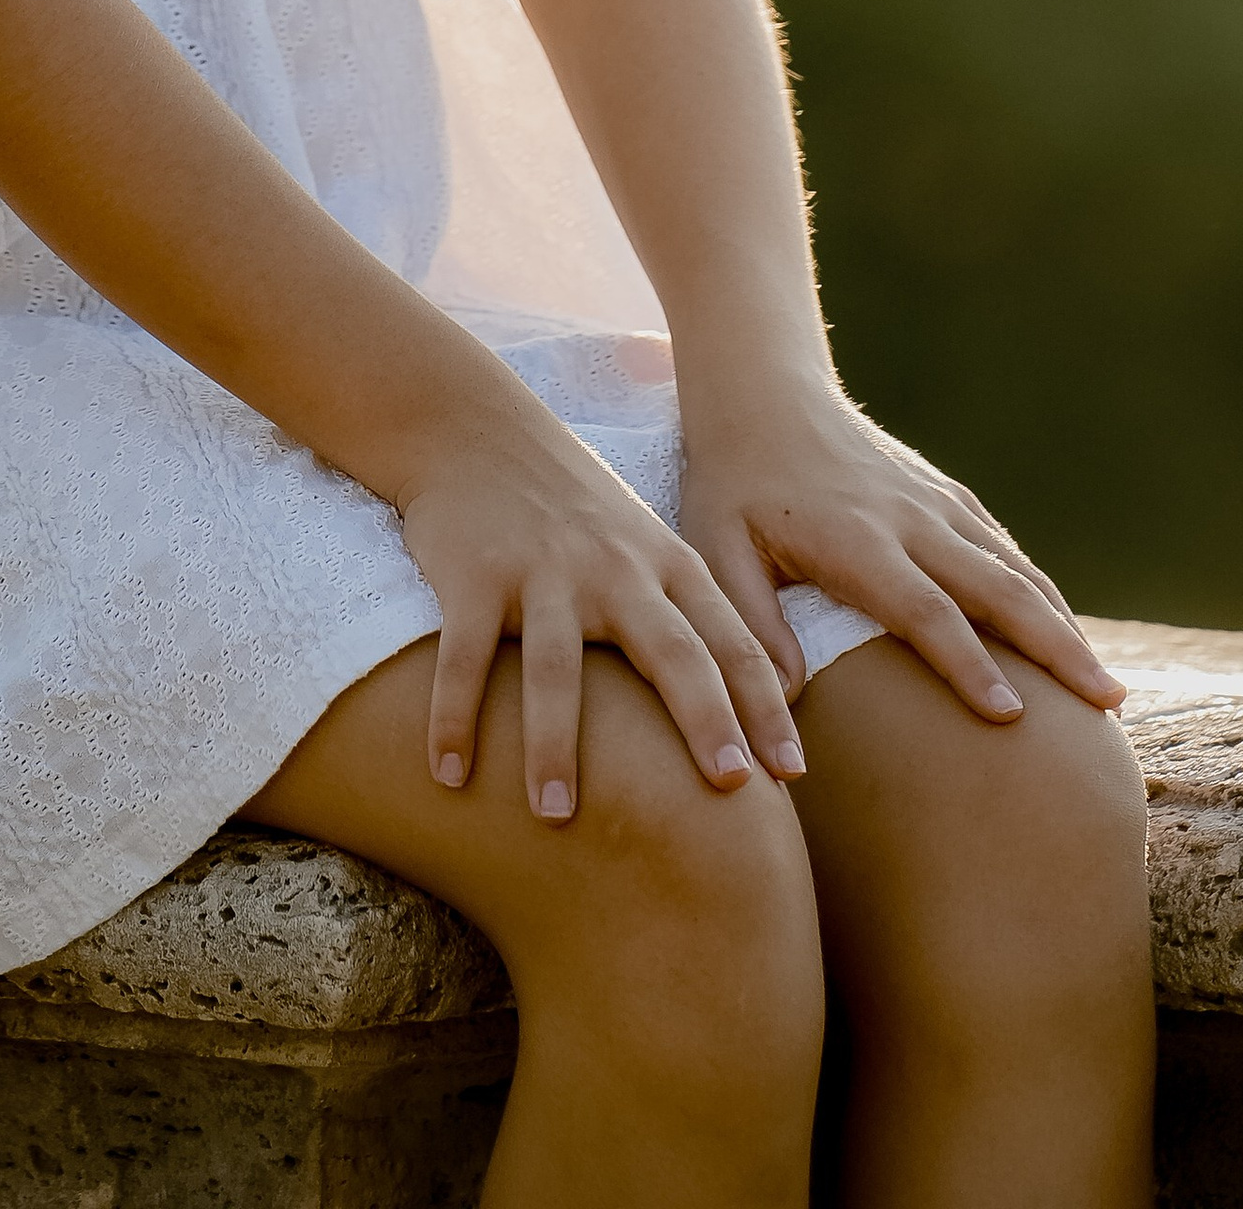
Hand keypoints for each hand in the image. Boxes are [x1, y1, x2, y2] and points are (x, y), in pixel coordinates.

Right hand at [394, 402, 810, 820]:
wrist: (474, 427)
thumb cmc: (571, 508)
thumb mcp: (641, 547)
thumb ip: (684, 616)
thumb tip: (741, 714)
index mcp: (664, 565)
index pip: (729, 642)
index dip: (763, 707)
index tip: (793, 774)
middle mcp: (614, 568)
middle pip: (669, 649)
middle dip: (705, 717)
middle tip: (731, 788)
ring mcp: (543, 570)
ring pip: (555, 665)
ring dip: (554, 743)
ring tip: (558, 815)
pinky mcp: (475, 574)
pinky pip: (465, 655)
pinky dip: (454, 716)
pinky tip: (448, 773)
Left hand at [674, 371, 1125, 725]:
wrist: (762, 388)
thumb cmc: (730, 480)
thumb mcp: (716, 551)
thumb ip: (751, 631)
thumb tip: (780, 723)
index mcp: (857, 540)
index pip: (925, 610)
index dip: (969, 664)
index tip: (1012, 717)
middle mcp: (910, 519)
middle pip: (999, 588)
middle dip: (1057, 648)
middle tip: (1109, 705)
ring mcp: (933, 502)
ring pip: (1014, 567)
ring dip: (1063, 625)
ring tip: (1107, 688)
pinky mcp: (942, 492)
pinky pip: (1001, 544)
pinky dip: (1039, 590)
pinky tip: (1062, 631)